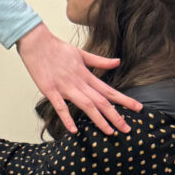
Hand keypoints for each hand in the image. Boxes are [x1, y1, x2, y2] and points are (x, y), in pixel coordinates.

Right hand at [15, 23, 141, 134]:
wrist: (37, 42)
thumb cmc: (57, 48)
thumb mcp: (81, 53)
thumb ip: (100, 61)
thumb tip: (117, 62)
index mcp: (86, 74)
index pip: (108, 90)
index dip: (124, 100)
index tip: (137, 108)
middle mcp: (78, 82)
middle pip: (101, 101)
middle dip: (115, 116)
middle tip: (127, 129)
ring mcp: (64, 87)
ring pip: (85, 105)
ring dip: (98, 119)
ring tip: (109, 132)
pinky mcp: (50, 90)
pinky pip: (60, 106)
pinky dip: (67, 118)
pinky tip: (73, 130)